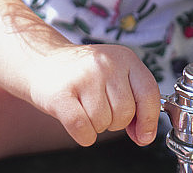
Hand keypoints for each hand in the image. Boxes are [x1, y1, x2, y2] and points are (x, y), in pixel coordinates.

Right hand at [25, 43, 160, 146]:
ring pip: (104, 123)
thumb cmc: (84, 74)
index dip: (149, 119)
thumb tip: (145, 135)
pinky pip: (84, 130)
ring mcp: (84, 77)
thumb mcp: (115, 75)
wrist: (43, 61)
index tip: (143, 135)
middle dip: (115, 122)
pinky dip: (84, 135)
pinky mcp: (62, 94)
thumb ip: (134, 100)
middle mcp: (106, 63)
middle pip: (126, 112)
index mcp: (125, 57)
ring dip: (96, 126)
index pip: (149, 92)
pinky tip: (77, 121)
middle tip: (100, 108)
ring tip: (85, 108)